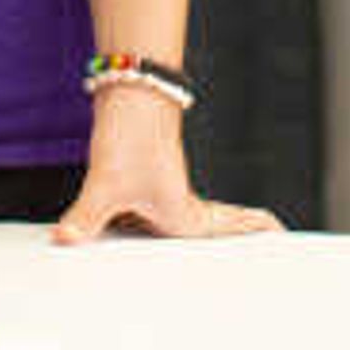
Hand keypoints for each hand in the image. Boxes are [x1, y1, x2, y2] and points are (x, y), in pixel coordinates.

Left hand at [50, 85, 279, 242]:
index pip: (235, 228)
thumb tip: (64, 241)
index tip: (284, 239)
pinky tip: (155, 236)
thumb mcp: (104, 187)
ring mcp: (167, 196)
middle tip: (268, 247)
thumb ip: (84, 218)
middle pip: (221, 229)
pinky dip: (173, 227)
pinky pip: (166, 216)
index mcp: (184, 217)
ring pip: (194, 222)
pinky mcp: (149, 186)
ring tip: (222, 251)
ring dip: (209, 235)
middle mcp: (182, 209)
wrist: (129, 97)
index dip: (259, 233)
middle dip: (240, 240)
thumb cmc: (128, 140)